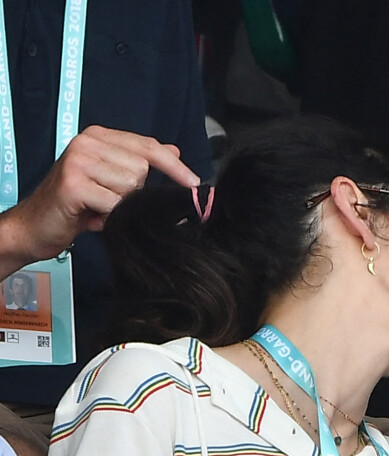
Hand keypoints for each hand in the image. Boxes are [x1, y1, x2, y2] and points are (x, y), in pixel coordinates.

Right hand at [0, 125, 200, 278]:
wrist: (35, 227)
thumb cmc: (76, 206)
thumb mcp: (111, 181)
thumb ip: (140, 164)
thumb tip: (175, 151)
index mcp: (99, 137)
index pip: (149, 146)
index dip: (174, 166)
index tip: (195, 183)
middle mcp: (88, 141)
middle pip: (142, 169)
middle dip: (133, 194)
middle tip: (108, 201)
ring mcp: (79, 160)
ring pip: (131, 187)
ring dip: (120, 206)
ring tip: (98, 208)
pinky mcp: (74, 183)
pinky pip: (115, 204)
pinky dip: (109, 217)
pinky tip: (92, 216)